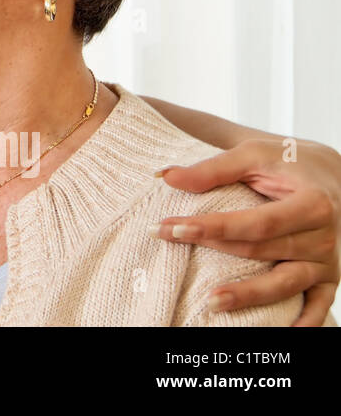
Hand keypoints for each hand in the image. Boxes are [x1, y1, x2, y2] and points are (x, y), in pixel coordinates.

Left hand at [151, 137, 340, 324]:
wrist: (331, 172)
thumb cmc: (288, 161)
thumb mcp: (255, 154)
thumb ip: (214, 169)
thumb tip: (165, 177)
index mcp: (313, 203)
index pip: (256, 223)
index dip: (213, 227)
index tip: (171, 227)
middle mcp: (325, 235)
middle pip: (264, 251)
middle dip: (214, 251)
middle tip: (168, 246)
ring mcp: (329, 260)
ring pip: (286, 283)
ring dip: (250, 296)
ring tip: (212, 303)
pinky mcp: (330, 277)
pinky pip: (320, 305)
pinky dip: (306, 323)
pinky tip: (284, 334)